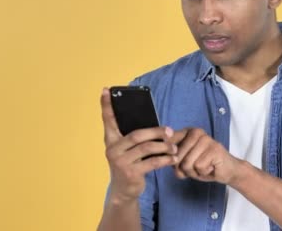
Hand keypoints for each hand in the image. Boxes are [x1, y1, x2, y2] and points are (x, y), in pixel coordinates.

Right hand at [100, 88, 178, 202]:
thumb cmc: (129, 164)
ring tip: (174, 147)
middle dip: (156, 132)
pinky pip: (152, 162)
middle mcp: (113, 150)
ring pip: (146, 148)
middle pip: (136, 135)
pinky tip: (173, 158)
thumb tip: (161, 128)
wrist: (124, 191)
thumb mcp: (128, 150)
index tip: (106, 90)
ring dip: (163, 147)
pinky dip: (165, 160)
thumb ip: (136, 138)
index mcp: (111, 140)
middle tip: (170, 131)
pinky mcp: (130, 173)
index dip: (106, 105)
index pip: (108, 120)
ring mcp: (121, 162)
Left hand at [171, 128, 242, 183]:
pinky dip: (203, 172)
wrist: (226, 171)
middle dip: (184, 169)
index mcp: (187, 131)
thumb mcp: (184, 161)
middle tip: (196, 166)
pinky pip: (199, 167)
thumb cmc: (204, 165)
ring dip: (194, 172)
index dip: (171, 158)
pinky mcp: (214, 149)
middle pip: (177, 157)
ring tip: (204, 167)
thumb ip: (174, 158)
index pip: (168, 143)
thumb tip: (170, 159)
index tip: (180, 161)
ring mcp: (206, 139)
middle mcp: (196, 132)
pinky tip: (211, 167)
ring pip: (187, 163)